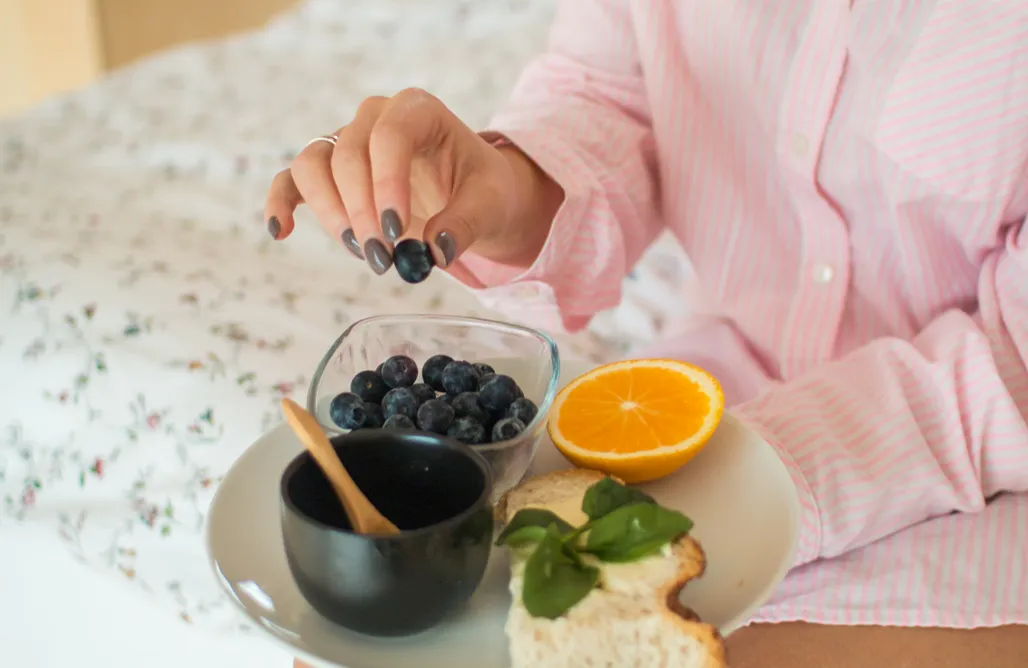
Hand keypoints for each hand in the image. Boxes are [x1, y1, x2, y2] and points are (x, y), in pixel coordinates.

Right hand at [264, 88, 561, 274]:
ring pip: (313, 164)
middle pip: (348, 154)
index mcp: (417, 111)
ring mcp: (346, 141)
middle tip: (383, 258)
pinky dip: (281, 203)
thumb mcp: (490, 204)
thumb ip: (465, 223)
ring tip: (362, 253)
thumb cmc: (484, 190)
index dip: (387, 183)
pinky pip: (292, 181)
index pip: (390, 135)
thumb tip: (433, 251)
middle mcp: (375, 118)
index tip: (397, 232)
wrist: (474, 196)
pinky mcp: (328, 173)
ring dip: (330, 213)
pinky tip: (281, 231)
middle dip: (361, 211)